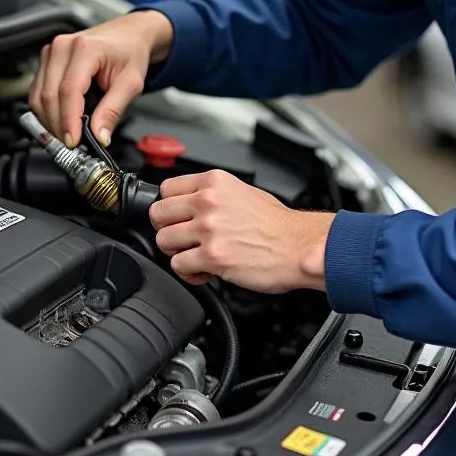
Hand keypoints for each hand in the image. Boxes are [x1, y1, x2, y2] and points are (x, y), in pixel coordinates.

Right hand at [28, 10, 173, 147]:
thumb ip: (114, 110)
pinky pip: (37, 93)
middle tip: (73, 146)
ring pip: (38, 97)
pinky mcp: (46, 61)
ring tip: (68, 136)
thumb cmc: (130, 52)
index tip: (74, 141)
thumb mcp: (132, 83)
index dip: (69, 121)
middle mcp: (63, 47)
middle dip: (58, 126)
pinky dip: (46, 112)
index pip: (69, 91)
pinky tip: (61, 122)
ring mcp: (51, 52)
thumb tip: (99, 136)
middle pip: (49, 96)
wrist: (128, 35)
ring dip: (50, 122)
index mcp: (85, 48)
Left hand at [149, 170, 333, 293]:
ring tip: (195, 256)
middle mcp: (208, 202)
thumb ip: (214, 193)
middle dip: (167, 229)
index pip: (166, 188)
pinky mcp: (212, 257)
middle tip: (181, 238)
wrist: (298, 246)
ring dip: (176, 252)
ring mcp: (208, 229)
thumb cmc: (278, 224)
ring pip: (164, 241)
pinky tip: (204, 271)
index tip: (175, 216)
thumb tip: (191, 201)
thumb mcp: (244, 191)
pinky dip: (188, 273)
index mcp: (215, 182)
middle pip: (157, 214)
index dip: (169, 206)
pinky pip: (178, 266)